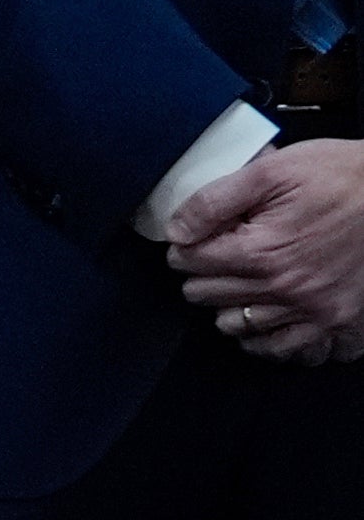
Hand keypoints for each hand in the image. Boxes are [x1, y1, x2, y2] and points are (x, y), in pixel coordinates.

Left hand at [172, 142, 363, 362]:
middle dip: (206, 275)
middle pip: (208, 298)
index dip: (188, 247)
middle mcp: (285, 289)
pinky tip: (272, 318)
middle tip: (222, 259)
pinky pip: (290, 350)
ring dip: (233, 308)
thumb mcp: (274, 169)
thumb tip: (176, 230)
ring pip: (240, 329)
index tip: (199, 240)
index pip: (191, 263)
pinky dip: (274, 339)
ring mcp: (315, 311)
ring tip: (244, 287)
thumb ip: (215, 200)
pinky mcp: (343, 323)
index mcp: (262, 251)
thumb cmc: (343, 175)